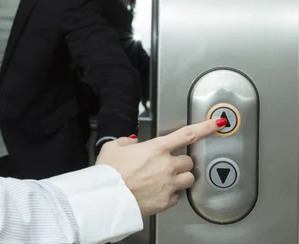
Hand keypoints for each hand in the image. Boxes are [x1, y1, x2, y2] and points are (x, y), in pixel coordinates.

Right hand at [95, 118, 225, 215]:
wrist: (106, 197)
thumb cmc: (109, 173)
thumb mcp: (112, 147)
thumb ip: (126, 142)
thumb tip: (132, 143)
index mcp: (156, 148)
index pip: (187, 134)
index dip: (205, 127)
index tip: (217, 123)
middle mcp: (166, 165)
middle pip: (188, 161)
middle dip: (180, 162)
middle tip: (166, 165)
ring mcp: (168, 184)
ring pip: (188, 179)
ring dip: (180, 177)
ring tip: (165, 179)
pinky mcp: (166, 201)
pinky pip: (176, 196)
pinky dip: (170, 194)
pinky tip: (156, 192)